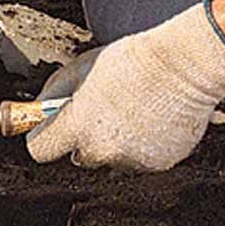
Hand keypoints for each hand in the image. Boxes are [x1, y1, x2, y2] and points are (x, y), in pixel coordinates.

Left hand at [26, 2, 224, 170]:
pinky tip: (153, 118)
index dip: (44, 137)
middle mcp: (101, 149)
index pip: (40, 149)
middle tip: (101, 112)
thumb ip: (55, 92)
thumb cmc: (132, 61)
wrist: (183, 66)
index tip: (52, 129)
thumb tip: (41, 108)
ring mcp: (130, 160)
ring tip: (132, 111)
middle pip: (79, 157)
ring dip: (116, 142)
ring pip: (112, 158)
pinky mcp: (158, 165)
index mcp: (77, 125)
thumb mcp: (80, 68)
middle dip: (84, 139)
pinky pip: (140, 159)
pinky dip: (143, 145)